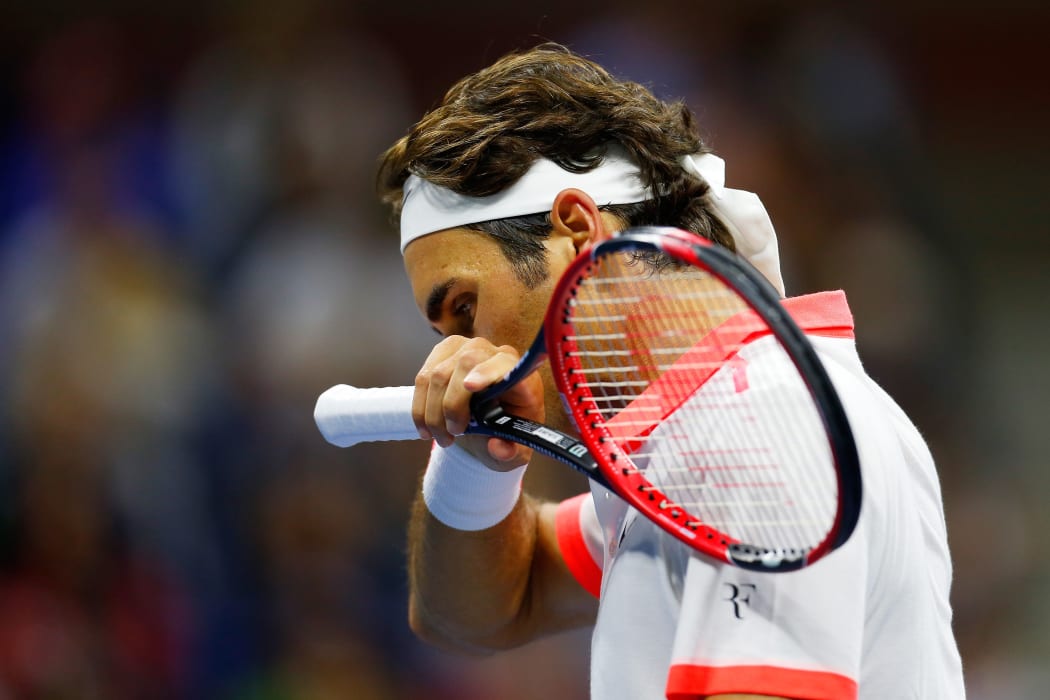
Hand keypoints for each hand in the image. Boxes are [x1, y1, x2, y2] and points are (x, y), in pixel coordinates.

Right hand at [413, 336, 543, 469]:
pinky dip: (420, 407)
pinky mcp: (444, 353)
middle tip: (453, 433)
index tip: (470, 387)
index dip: (487, 371)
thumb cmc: (505, 432)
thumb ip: (510, 452)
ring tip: (441, 437)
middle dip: (452, 404)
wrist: (488, 424)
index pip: (505, 363)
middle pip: (466, 364)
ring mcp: (466, 348)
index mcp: (519, 374)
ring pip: (439, 373)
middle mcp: (493, 353)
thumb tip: (497, 447)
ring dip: (433, 411)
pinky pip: (423, 377)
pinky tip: (426, 428)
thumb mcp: (514, 451)